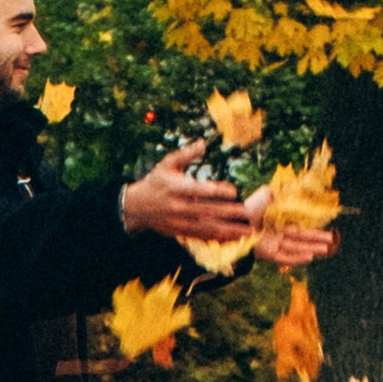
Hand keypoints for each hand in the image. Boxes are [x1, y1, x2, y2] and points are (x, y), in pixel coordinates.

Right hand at [122, 142, 253, 241]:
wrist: (136, 207)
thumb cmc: (156, 182)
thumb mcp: (167, 164)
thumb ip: (186, 154)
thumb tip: (203, 143)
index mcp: (175, 188)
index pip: (198, 190)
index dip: (216, 191)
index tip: (234, 191)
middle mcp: (177, 207)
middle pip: (205, 211)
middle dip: (227, 213)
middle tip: (246, 213)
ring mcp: (178, 222)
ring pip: (206, 227)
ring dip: (227, 230)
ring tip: (245, 229)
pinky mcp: (179, 232)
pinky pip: (201, 236)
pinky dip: (217, 238)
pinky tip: (232, 238)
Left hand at [240, 177, 335, 269]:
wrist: (235, 218)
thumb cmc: (250, 205)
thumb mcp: (268, 194)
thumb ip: (283, 193)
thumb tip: (298, 187)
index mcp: (278, 220)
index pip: (300, 226)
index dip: (313, 228)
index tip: (326, 228)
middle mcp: (277, 233)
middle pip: (301, 238)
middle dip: (317, 239)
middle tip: (332, 240)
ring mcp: (273, 243)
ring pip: (296, 247)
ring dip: (311, 249)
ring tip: (326, 249)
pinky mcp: (267, 253)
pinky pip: (285, 257)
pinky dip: (297, 258)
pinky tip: (310, 257)